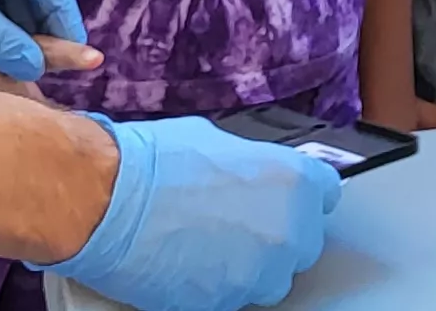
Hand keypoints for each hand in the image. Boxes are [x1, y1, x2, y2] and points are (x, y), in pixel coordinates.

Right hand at [53, 115, 343, 310]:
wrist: (107, 201)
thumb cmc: (152, 163)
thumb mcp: (216, 141)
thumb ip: (251, 164)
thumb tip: (251, 171)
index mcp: (294, 181)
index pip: (327, 193)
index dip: (301, 195)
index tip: (286, 199)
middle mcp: (288, 230)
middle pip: (304, 242)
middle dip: (277, 234)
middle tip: (237, 223)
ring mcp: (260, 273)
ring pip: (271, 278)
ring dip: (250, 266)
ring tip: (208, 245)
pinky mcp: (226, 303)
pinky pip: (234, 297)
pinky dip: (217, 285)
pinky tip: (189, 264)